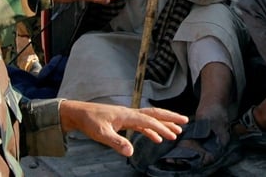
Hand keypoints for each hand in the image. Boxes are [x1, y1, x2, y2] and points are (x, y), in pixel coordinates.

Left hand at [59, 100, 187, 156]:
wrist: (79, 113)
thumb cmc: (90, 122)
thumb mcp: (101, 134)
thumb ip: (116, 142)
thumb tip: (131, 152)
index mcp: (127, 114)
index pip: (148, 120)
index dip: (161, 127)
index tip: (172, 134)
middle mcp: (130, 113)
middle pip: (155, 113)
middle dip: (170, 117)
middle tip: (185, 121)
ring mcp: (128, 116)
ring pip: (151, 118)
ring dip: (164, 124)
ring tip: (177, 131)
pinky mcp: (125, 120)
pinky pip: (143, 125)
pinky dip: (152, 130)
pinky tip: (157, 139)